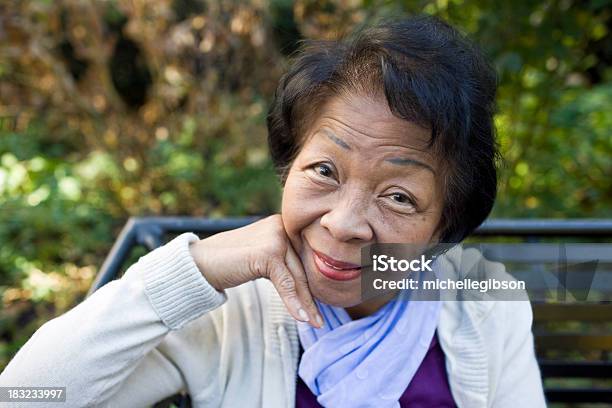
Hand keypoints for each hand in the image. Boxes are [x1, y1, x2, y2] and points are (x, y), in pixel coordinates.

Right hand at [189, 214, 322, 327]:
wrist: (198, 263)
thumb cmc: (228, 263)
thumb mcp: (260, 258)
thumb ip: (281, 262)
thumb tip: (306, 285)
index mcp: (282, 224)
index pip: (302, 258)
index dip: (310, 284)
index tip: (318, 306)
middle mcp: (281, 226)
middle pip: (301, 268)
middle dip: (310, 296)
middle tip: (319, 320)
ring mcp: (275, 237)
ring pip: (296, 276)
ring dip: (306, 303)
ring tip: (314, 323)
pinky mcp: (268, 252)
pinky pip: (286, 283)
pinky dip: (293, 302)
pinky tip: (301, 318)